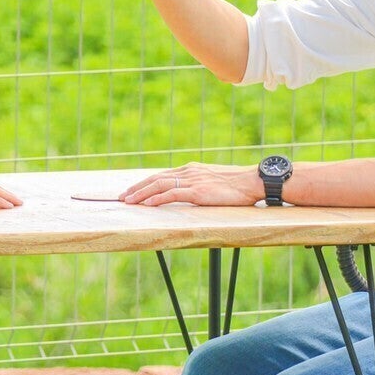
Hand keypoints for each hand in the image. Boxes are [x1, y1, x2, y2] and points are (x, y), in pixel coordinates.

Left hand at [121, 163, 261, 206]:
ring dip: (141, 194)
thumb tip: (189, 194)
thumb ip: (198, 185)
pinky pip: (172, 194)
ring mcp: (192, 181)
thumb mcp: (212, 182)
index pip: (161, 176)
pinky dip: (157, 199)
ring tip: (129, 202)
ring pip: (159, 185)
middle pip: (155, 178)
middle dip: (136, 188)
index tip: (132, 191)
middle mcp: (188, 172)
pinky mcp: (198, 191)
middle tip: (122, 197)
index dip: (144, 184)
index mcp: (191, 170)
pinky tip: (147, 204)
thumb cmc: (236, 185)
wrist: (252, 181)